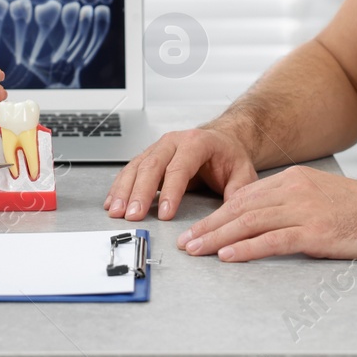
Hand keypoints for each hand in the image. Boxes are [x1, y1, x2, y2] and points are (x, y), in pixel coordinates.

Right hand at [105, 125, 257, 220]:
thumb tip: (232, 216)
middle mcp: (174, 142)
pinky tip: (113, 202)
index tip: (165, 213)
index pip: (180, 167)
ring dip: (124, 190)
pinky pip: (131, 170)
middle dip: (140, 192)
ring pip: (137, 167)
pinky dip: (120, 187)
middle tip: (133, 215)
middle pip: (152, 166)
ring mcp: (159, 148)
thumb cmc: (229, 155)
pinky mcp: (150, 157)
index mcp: (197, 142)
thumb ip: (238, 192)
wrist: (222, 140)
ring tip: (117, 211)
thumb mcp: (243, 172)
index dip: (171, 191)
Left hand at [176, 165, 356, 262]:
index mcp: (294, 178)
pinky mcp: (315, 233)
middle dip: (209, 224)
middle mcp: (294, 190)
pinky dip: (246, 248)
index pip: (245, 195)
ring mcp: (304, 211)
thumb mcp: (321, 195)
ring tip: (196, 249)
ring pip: (249, 223)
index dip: (218, 212)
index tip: (198, 225)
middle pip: (240, 208)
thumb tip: (260, 218)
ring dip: (217, 237)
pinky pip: (272, 241)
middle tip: (185, 240)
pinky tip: (227, 255)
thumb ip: (291, 202)